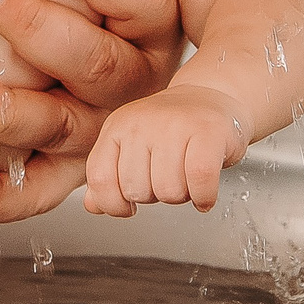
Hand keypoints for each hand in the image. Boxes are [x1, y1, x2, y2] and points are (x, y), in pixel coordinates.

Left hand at [84, 86, 248, 214]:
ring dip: (182, 196)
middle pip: (137, 191)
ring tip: (187, 178)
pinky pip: (200, 181)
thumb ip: (109, 176)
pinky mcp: (208, 131)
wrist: (210, 96)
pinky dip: (204, 196)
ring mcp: (174, 125)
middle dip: (155, 197)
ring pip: (169, 191)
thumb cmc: (171, 129)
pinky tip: (204, 193)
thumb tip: (93, 206)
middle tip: (168, 179)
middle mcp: (141, 123)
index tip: (129, 206)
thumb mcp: (131, 146)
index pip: (100, 179)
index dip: (113, 204)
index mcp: (117, 126)